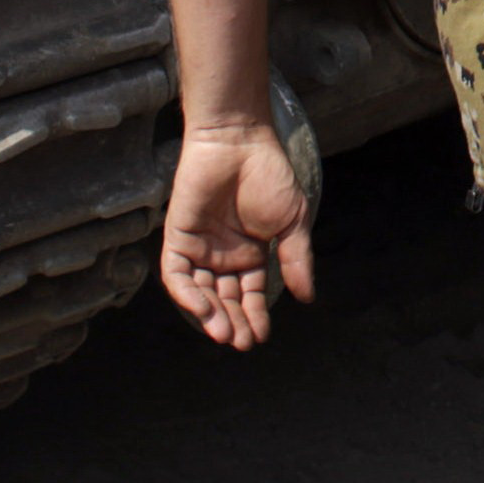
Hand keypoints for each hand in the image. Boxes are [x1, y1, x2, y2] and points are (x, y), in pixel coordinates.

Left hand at [159, 120, 317, 348]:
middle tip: (242, 342)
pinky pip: (176, 274)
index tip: (262, 336)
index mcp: (249, 252)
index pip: (249, 293)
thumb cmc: (269, 174)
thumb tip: (307, 297)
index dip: (254, 316)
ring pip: (199, 292)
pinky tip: (204, 309)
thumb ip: (296, 259)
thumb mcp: (292, 221)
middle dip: (233, 322)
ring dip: (210, 315)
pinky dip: (187, 295)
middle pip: (224, 298)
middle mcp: (222, 254)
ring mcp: (198, 246)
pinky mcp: (177, 236)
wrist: (240, 140)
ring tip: (226, 333)